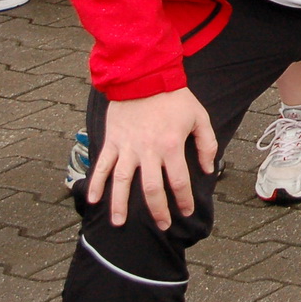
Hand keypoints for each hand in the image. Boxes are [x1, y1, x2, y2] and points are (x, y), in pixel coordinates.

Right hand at [88, 88, 216, 229]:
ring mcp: (127, 147)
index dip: (184, 200)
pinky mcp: (112, 141)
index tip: (186, 211)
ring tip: (120, 224)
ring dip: (119, 205)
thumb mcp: (200, 117)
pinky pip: (102, 165)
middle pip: (151, 189)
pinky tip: (92, 200)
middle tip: (162, 225)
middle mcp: (148, 151)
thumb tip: (207, 170)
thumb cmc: (175, 97)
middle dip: (157, 211)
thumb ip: (207, 144)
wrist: (145, 76)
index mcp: (171, 145)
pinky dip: (95, 183)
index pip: (179, 182)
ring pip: (121, 182)